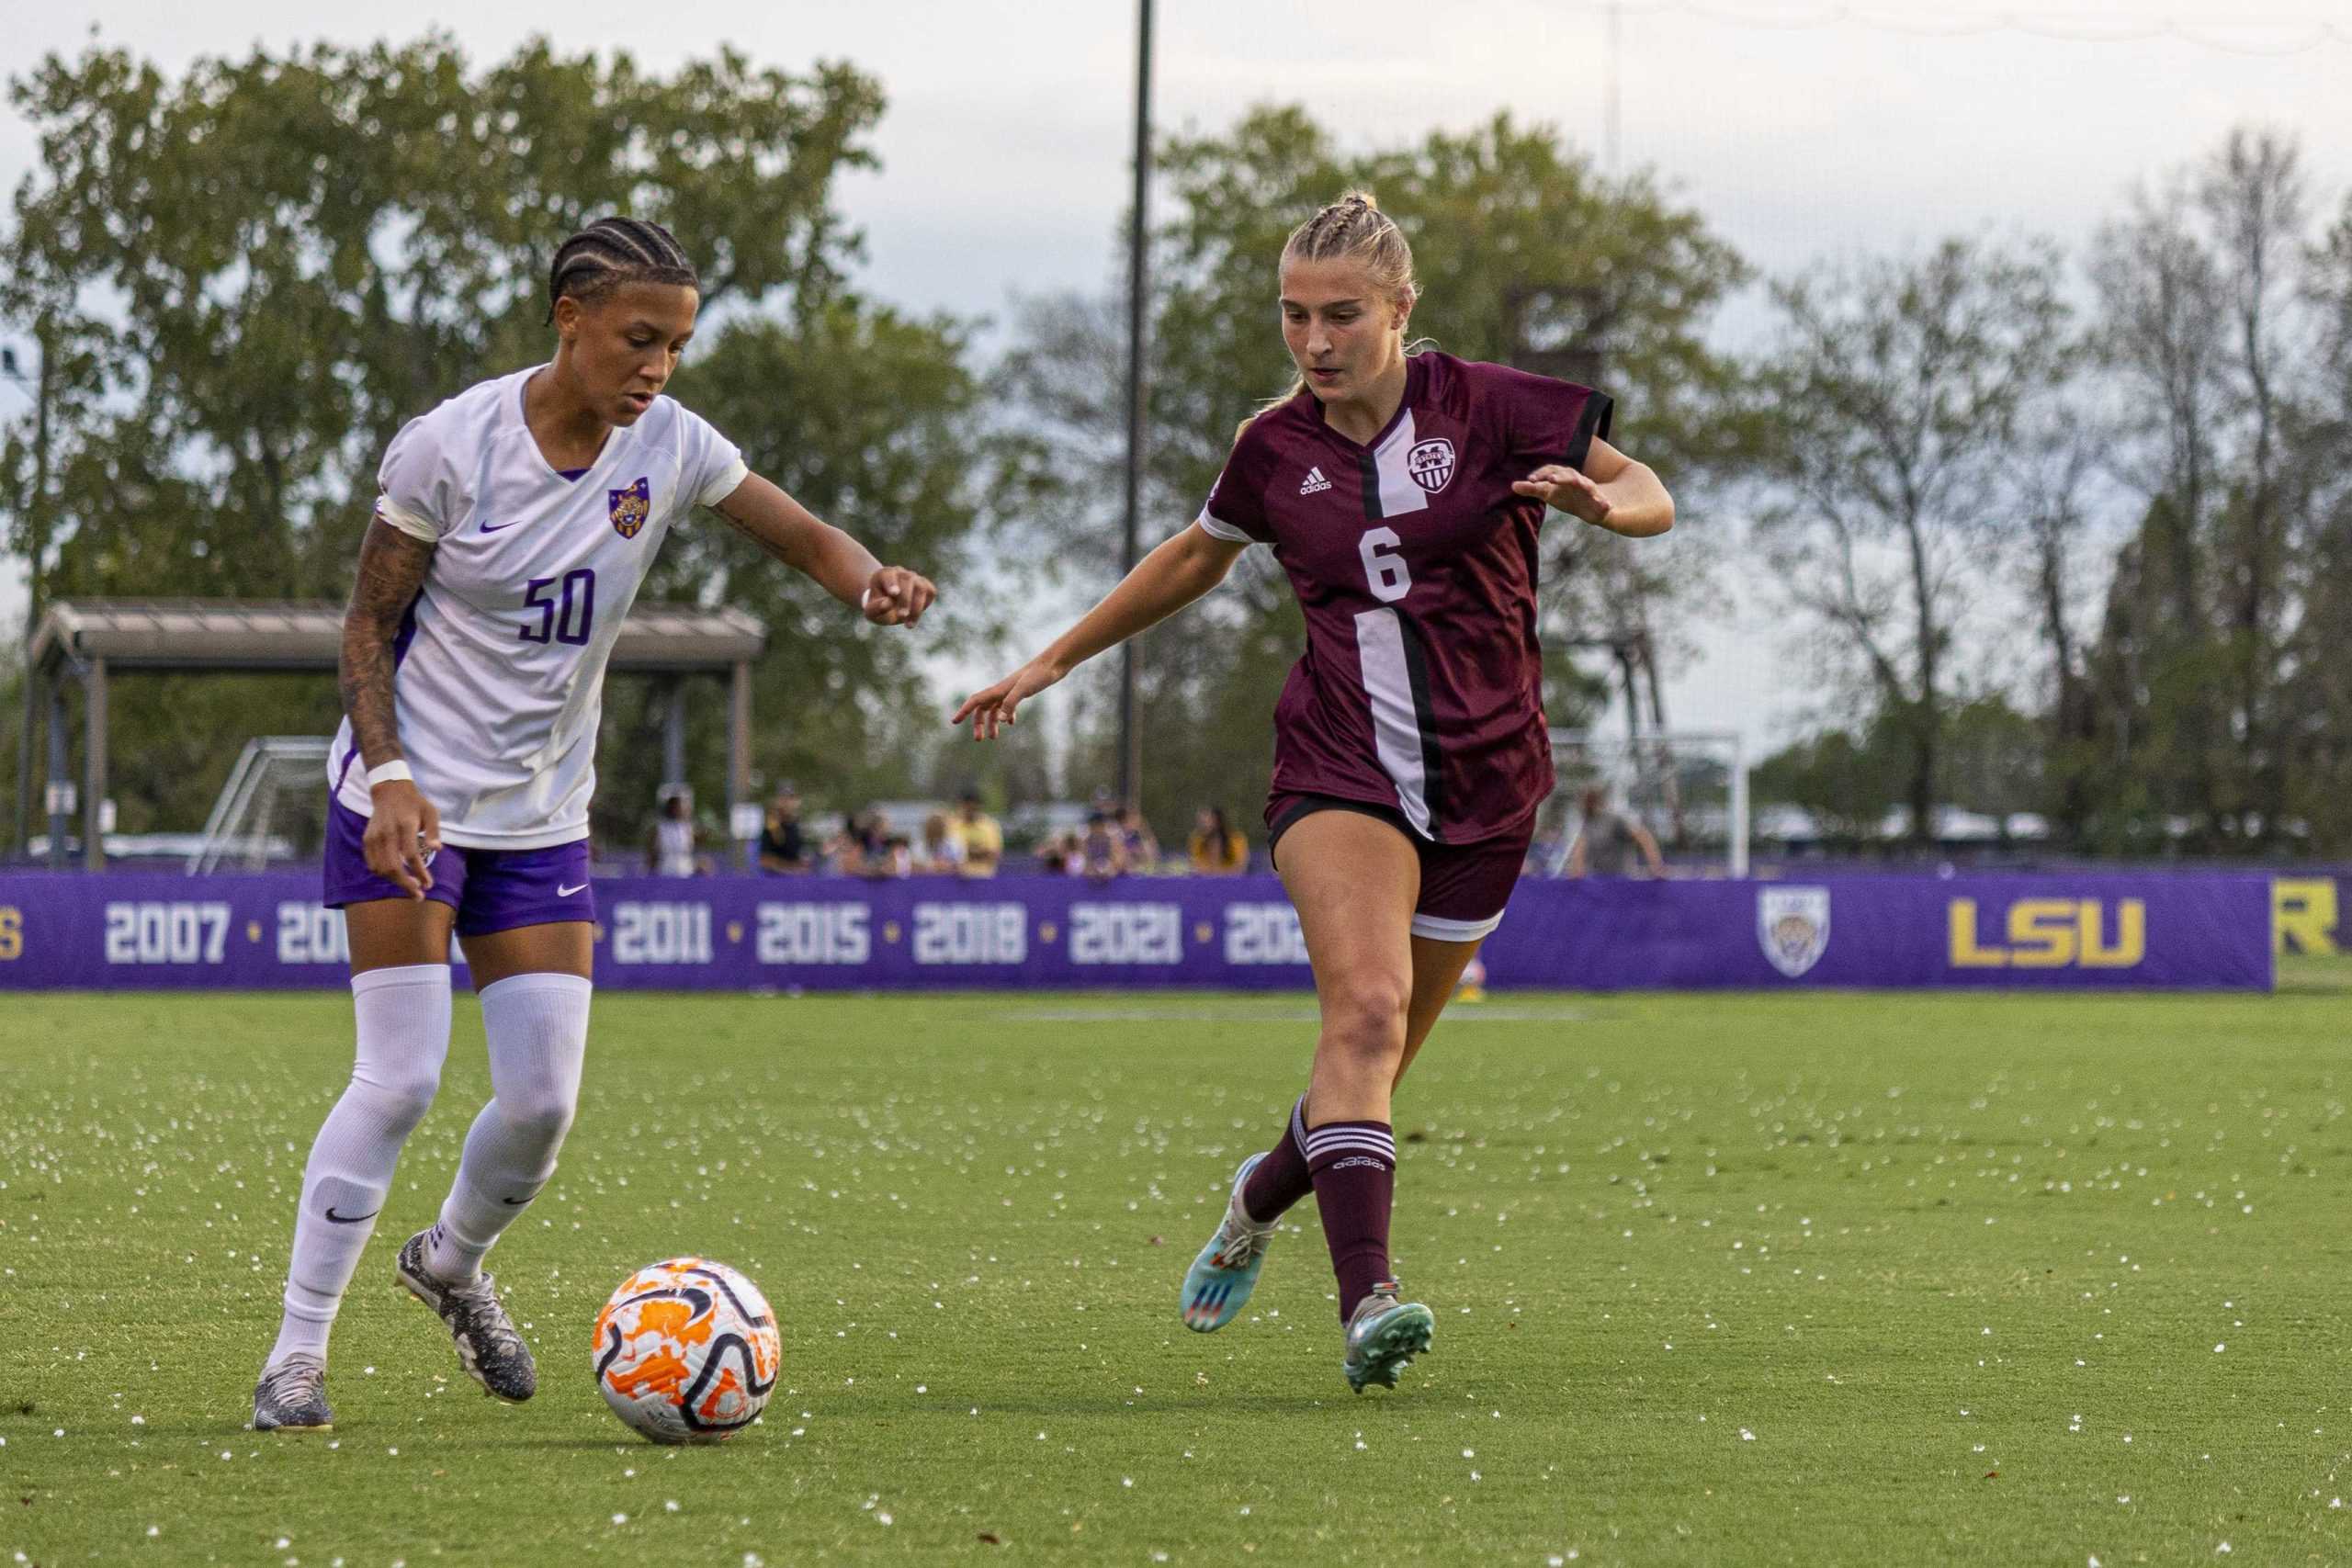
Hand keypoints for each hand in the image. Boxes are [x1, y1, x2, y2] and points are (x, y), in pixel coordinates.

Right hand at [363, 777, 441, 898]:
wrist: (389, 791)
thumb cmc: (415, 804)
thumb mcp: (431, 812)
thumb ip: (433, 831)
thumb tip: (437, 849)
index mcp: (405, 825)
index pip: (411, 855)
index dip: (419, 872)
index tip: (428, 885)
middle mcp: (387, 833)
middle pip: (392, 866)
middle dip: (406, 884)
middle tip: (418, 895)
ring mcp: (374, 837)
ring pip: (380, 868)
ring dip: (395, 882)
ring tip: (409, 887)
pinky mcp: (367, 840)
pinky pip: (372, 863)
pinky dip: (383, 874)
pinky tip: (396, 876)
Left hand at [864, 566, 935, 625]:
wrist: (888, 605)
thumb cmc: (878, 607)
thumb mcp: (871, 611)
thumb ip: (876, 608)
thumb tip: (888, 603)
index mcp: (883, 575)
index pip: (888, 575)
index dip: (891, 583)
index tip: (894, 593)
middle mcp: (900, 573)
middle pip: (907, 580)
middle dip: (906, 600)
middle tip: (901, 616)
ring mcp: (915, 577)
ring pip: (921, 587)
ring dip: (917, 607)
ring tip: (909, 625)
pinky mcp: (926, 585)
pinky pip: (930, 592)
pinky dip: (925, 605)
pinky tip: (914, 617)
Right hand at [950, 657, 1065, 740]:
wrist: (1053, 664)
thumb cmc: (1038, 675)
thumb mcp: (1023, 690)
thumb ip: (1010, 704)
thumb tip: (998, 721)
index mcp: (998, 690)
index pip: (975, 701)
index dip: (964, 711)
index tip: (954, 722)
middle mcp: (1001, 690)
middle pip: (983, 708)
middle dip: (978, 724)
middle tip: (979, 740)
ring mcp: (1011, 691)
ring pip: (995, 709)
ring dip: (992, 723)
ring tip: (994, 738)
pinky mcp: (1021, 692)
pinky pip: (1007, 706)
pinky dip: (1006, 715)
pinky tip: (1011, 723)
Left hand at [1512, 464, 1611, 525]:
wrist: (1590, 507)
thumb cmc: (1566, 497)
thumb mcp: (1548, 494)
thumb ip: (1532, 490)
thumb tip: (1512, 485)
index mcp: (1562, 478)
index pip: (1551, 472)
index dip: (1541, 475)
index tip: (1530, 480)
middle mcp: (1576, 481)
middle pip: (1568, 475)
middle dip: (1561, 477)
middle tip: (1551, 479)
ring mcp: (1589, 490)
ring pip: (1587, 484)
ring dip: (1583, 484)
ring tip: (1580, 484)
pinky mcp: (1600, 502)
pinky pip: (1603, 502)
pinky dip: (1604, 503)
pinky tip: (1606, 506)